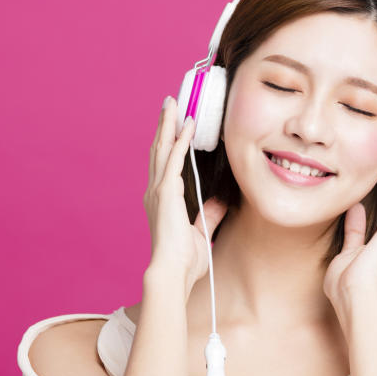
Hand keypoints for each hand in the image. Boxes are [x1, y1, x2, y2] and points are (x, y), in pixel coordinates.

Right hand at [144, 96, 227, 297]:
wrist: (172, 272)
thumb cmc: (183, 261)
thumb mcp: (201, 233)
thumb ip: (209, 215)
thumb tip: (220, 202)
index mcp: (162, 201)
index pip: (165, 164)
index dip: (168, 142)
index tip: (174, 124)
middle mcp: (156, 191)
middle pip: (158, 150)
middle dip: (164, 125)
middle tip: (169, 104)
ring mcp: (158, 190)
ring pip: (162, 148)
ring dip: (168, 124)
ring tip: (172, 103)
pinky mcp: (166, 191)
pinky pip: (174, 158)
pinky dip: (180, 139)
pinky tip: (187, 123)